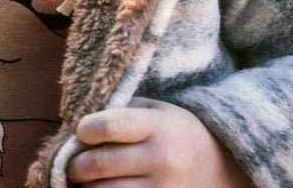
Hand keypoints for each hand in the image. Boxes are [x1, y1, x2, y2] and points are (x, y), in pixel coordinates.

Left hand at [66, 100, 254, 187]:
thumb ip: (122, 113)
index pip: (110, 126)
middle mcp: (162, 160)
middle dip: (76, 165)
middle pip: (100, 164)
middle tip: (71, 163)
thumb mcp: (157, 111)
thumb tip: (80, 127)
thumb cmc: (177, 133)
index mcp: (158, 127)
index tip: (81, 132)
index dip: (85, 129)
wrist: (221, 167)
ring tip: (81, 182)